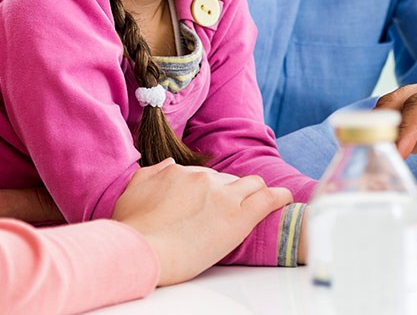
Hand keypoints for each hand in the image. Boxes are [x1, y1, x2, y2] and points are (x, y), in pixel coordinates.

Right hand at [113, 159, 292, 285]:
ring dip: (256, 192)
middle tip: (230, 209)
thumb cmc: (132, 229)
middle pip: (229, 180)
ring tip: (263, 201)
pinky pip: (268, 199)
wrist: (140, 250)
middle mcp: (204, 178)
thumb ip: (152, 174)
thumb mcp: (133, 190)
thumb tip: (169, 165)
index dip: (210, 190)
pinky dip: (279, 198)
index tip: (211, 201)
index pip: (205, 176)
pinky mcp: (238, 216)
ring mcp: (223, 195)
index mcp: (180, 172)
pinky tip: (284, 200)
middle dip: (231, 192)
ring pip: (252, 184)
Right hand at [376, 71, 416, 177]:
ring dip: (377, 136)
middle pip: (397, 102)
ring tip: (369, 165)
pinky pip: (397, 133)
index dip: (407, 127)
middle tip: (372, 159)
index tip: (396, 153)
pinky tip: (377, 167)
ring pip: (390, 115)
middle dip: (381, 128)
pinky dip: (384, 147)